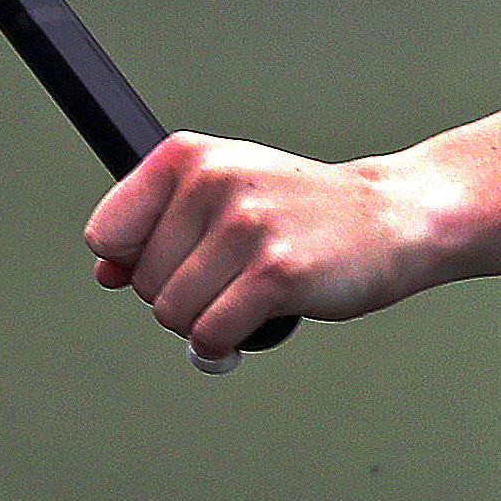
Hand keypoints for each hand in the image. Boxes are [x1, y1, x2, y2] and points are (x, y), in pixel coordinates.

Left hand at [82, 134, 457, 360]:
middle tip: (230, 277)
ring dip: (205, 321)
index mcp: (186, 156)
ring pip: (172, 313)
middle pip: (142, 282)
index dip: (134, 262)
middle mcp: (212, 183)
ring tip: (247, 294)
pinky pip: (211, 335)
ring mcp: (245, 227)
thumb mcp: (223, 194)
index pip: (107, 233)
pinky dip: (226, 343)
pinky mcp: (276, 273)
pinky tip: (255, 321)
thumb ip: (158, 227)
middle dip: (179, 294)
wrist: (394, 216)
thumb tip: (107, 273)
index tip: (173, 262)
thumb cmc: (302, 210)